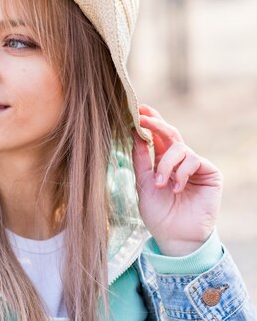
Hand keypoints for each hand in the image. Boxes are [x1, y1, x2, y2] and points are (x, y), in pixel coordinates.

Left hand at [131, 104, 222, 256]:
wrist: (174, 236)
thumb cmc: (158, 213)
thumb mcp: (143, 183)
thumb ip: (141, 159)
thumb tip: (134, 133)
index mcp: (162, 161)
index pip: (157, 136)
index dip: (149, 122)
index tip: (138, 109)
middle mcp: (179, 161)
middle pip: (170, 133)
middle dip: (156, 124)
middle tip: (143, 119)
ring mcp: (195, 166)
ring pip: (179, 148)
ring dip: (166, 164)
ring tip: (160, 184)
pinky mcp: (210, 173)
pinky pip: (194, 160)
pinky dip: (181, 172)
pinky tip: (176, 188)